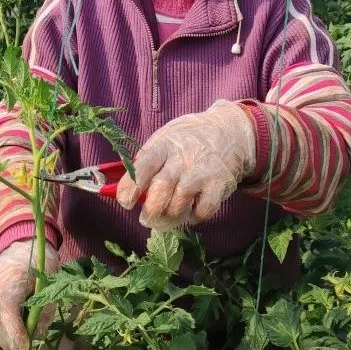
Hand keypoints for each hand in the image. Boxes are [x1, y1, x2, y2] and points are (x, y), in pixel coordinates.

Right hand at [0, 239, 59, 349]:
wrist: (26, 241)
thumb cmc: (43, 262)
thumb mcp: (52, 284)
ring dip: (3, 331)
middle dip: (9, 339)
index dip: (14, 333)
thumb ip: (45, 310)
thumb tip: (38, 334)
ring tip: (16, 345)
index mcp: (12, 275)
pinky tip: (9, 329)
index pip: (8, 309)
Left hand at [114, 100, 256, 229]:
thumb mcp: (165, 139)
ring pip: (179, 204)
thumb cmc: (188, 139)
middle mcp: (182, 158)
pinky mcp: (220, 185)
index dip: (130, 187)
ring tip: (169, 214)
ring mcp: (202, 172)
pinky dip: (194, 217)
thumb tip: (120, 186)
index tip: (125, 202)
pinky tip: (191, 210)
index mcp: (164, 145)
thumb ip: (145, 161)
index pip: (142, 167)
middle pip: (160, 189)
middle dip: (151, 210)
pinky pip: (203, 211)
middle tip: (147, 218)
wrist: (230, 131)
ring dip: (171, 216)